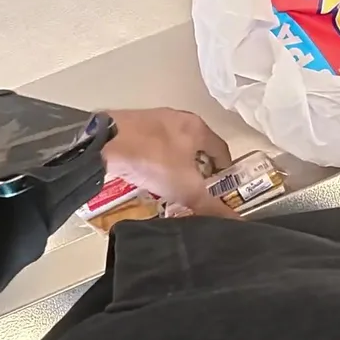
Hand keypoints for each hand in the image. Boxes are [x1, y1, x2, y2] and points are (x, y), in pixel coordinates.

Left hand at [100, 108, 237, 218]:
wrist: (106, 142)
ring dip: (177, 164)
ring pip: (175, 145)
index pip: (222, 150)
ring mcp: (155, 118)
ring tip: (172, 186)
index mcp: (199, 127)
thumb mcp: (185, 188)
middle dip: (199, 169)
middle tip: (196, 191)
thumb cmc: (154, 160)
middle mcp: (180, 117)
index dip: (225, 172)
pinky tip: (148, 174)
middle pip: (198, 147)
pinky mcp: (134, 123)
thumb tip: (234, 222)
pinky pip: (154, 144)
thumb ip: (209, 204)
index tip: (222, 190)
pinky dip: (157, 159)